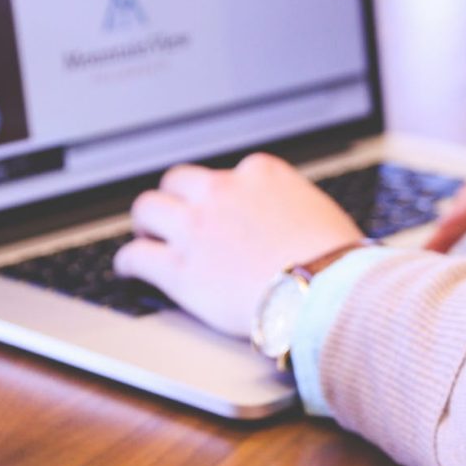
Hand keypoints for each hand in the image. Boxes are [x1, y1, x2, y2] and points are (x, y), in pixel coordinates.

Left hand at [114, 153, 362, 336]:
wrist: (325, 291)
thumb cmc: (336, 260)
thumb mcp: (320, 213)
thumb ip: (294, 208)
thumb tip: (296, 223)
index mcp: (261, 174)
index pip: (229, 173)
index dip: (222, 194)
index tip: (222, 208)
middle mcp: (223, 192)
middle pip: (179, 181)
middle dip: (176, 198)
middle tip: (176, 216)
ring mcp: (197, 228)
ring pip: (149, 209)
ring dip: (147, 222)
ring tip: (147, 236)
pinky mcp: (179, 269)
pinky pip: (136, 256)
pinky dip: (129, 262)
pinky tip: (129, 269)